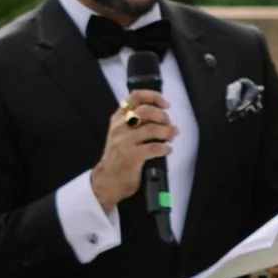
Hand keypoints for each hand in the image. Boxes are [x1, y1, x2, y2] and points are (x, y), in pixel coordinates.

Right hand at [90, 90, 174, 211]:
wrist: (107, 180)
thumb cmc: (119, 155)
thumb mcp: (123, 133)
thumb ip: (138, 122)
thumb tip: (165, 118)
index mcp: (118, 118)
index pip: (135, 97)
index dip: (154, 97)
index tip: (166, 105)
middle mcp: (119, 127)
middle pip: (146, 111)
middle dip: (163, 117)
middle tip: (170, 126)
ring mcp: (124, 142)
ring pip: (152, 129)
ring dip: (167, 132)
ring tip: (171, 137)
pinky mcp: (131, 156)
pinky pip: (154, 148)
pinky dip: (165, 148)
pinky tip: (167, 150)